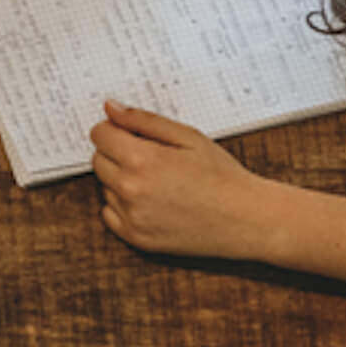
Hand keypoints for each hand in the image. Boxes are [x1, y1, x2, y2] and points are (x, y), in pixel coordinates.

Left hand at [89, 101, 284, 262]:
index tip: (130, 134)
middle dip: (117, 153)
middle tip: (151, 158)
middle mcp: (130, 189)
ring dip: (121, 180)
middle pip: (98, 160)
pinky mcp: (137, 238)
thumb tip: (110, 108)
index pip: (99, 135)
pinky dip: (123, 206)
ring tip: (159, 182)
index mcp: (141, 160)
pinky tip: (151, 202)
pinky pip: (110, 214)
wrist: (247, 220)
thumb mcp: (187, 136)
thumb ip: (143, 120)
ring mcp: (132, 217)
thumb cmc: (221, 175)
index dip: (114, 130)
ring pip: (106, 186)